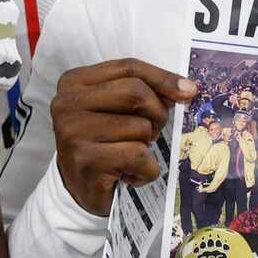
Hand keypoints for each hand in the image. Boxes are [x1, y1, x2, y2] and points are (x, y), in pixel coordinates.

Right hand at [53, 56, 193, 213]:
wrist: (80, 189)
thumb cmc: (104, 144)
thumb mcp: (117, 110)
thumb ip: (144, 92)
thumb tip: (186, 88)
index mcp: (75, 82)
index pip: (128, 67)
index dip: (163, 78)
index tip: (190, 91)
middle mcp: (67, 103)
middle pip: (136, 92)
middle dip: (157, 114)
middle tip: (152, 134)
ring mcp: (73, 132)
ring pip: (140, 127)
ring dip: (147, 146)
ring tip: (130, 156)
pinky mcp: (86, 160)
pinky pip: (139, 156)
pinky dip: (146, 170)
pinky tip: (130, 175)